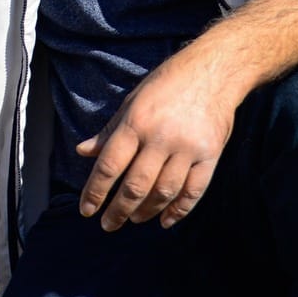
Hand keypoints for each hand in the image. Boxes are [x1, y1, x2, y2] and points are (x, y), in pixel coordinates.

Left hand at [74, 49, 240, 231]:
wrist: (214, 71)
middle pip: (135, 186)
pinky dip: (179, 210)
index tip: (87, 210)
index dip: (95, 192)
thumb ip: (109, 131)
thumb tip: (82, 152)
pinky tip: (166, 220)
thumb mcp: (132, 102)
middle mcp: (160, 138)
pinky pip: (194, 191)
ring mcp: (188, 148)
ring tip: (135, 219)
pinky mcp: (210, 155)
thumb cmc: (166, 85)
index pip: (109, 166)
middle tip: (109, 225)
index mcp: (135, 123)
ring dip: (147, 211)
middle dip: (119, 210)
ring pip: (163, 191)